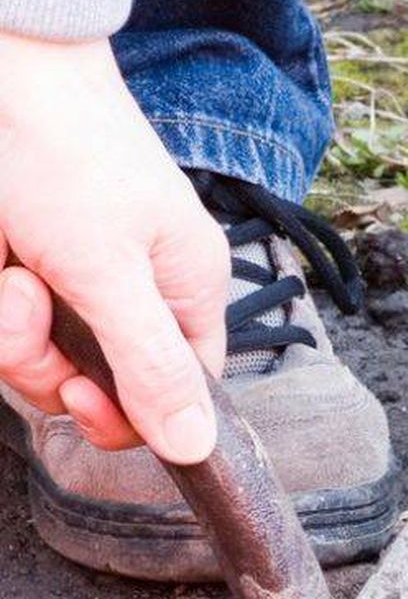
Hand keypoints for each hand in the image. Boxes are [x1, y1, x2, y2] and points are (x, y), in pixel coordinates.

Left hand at [0, 33, 228, 463]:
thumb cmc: (63, 149)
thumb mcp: (112, 274)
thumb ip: (152, 367)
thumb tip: (197, 448)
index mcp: (186, 292)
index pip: (181, 391)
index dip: (134, 414)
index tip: (85, 399)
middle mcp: (137, 293)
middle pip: (100, 385)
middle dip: (50, 362)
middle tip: (30, 309)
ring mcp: (78, 279)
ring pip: (42, 358)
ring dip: (11, 328)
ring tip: (10, 270)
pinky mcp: (28, 264)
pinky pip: (10, 323)